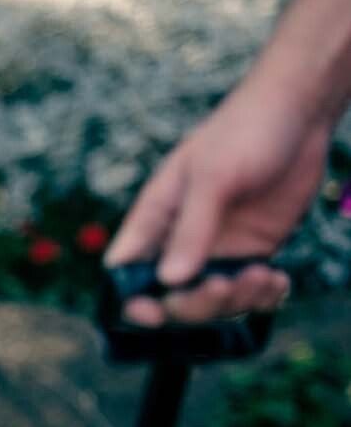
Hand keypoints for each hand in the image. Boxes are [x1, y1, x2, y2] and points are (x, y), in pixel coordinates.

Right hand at [105, 82, 326, 325]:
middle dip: (195, 303)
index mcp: (154, 219)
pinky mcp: (253, 251)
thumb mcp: (213, 177)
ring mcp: (218, 248)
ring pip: (212, 301)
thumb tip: (168, 282)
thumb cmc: (244, 131)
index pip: (126, 272)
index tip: (155, 314)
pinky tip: (278, 282)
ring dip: (236, 301)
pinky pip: (249, 292)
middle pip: (171, 297)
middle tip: (225, 285)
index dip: (133, 300)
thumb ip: (191, 229)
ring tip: (265, 277)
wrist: (300, 113)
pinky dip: (263, 297)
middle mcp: (180, 240)